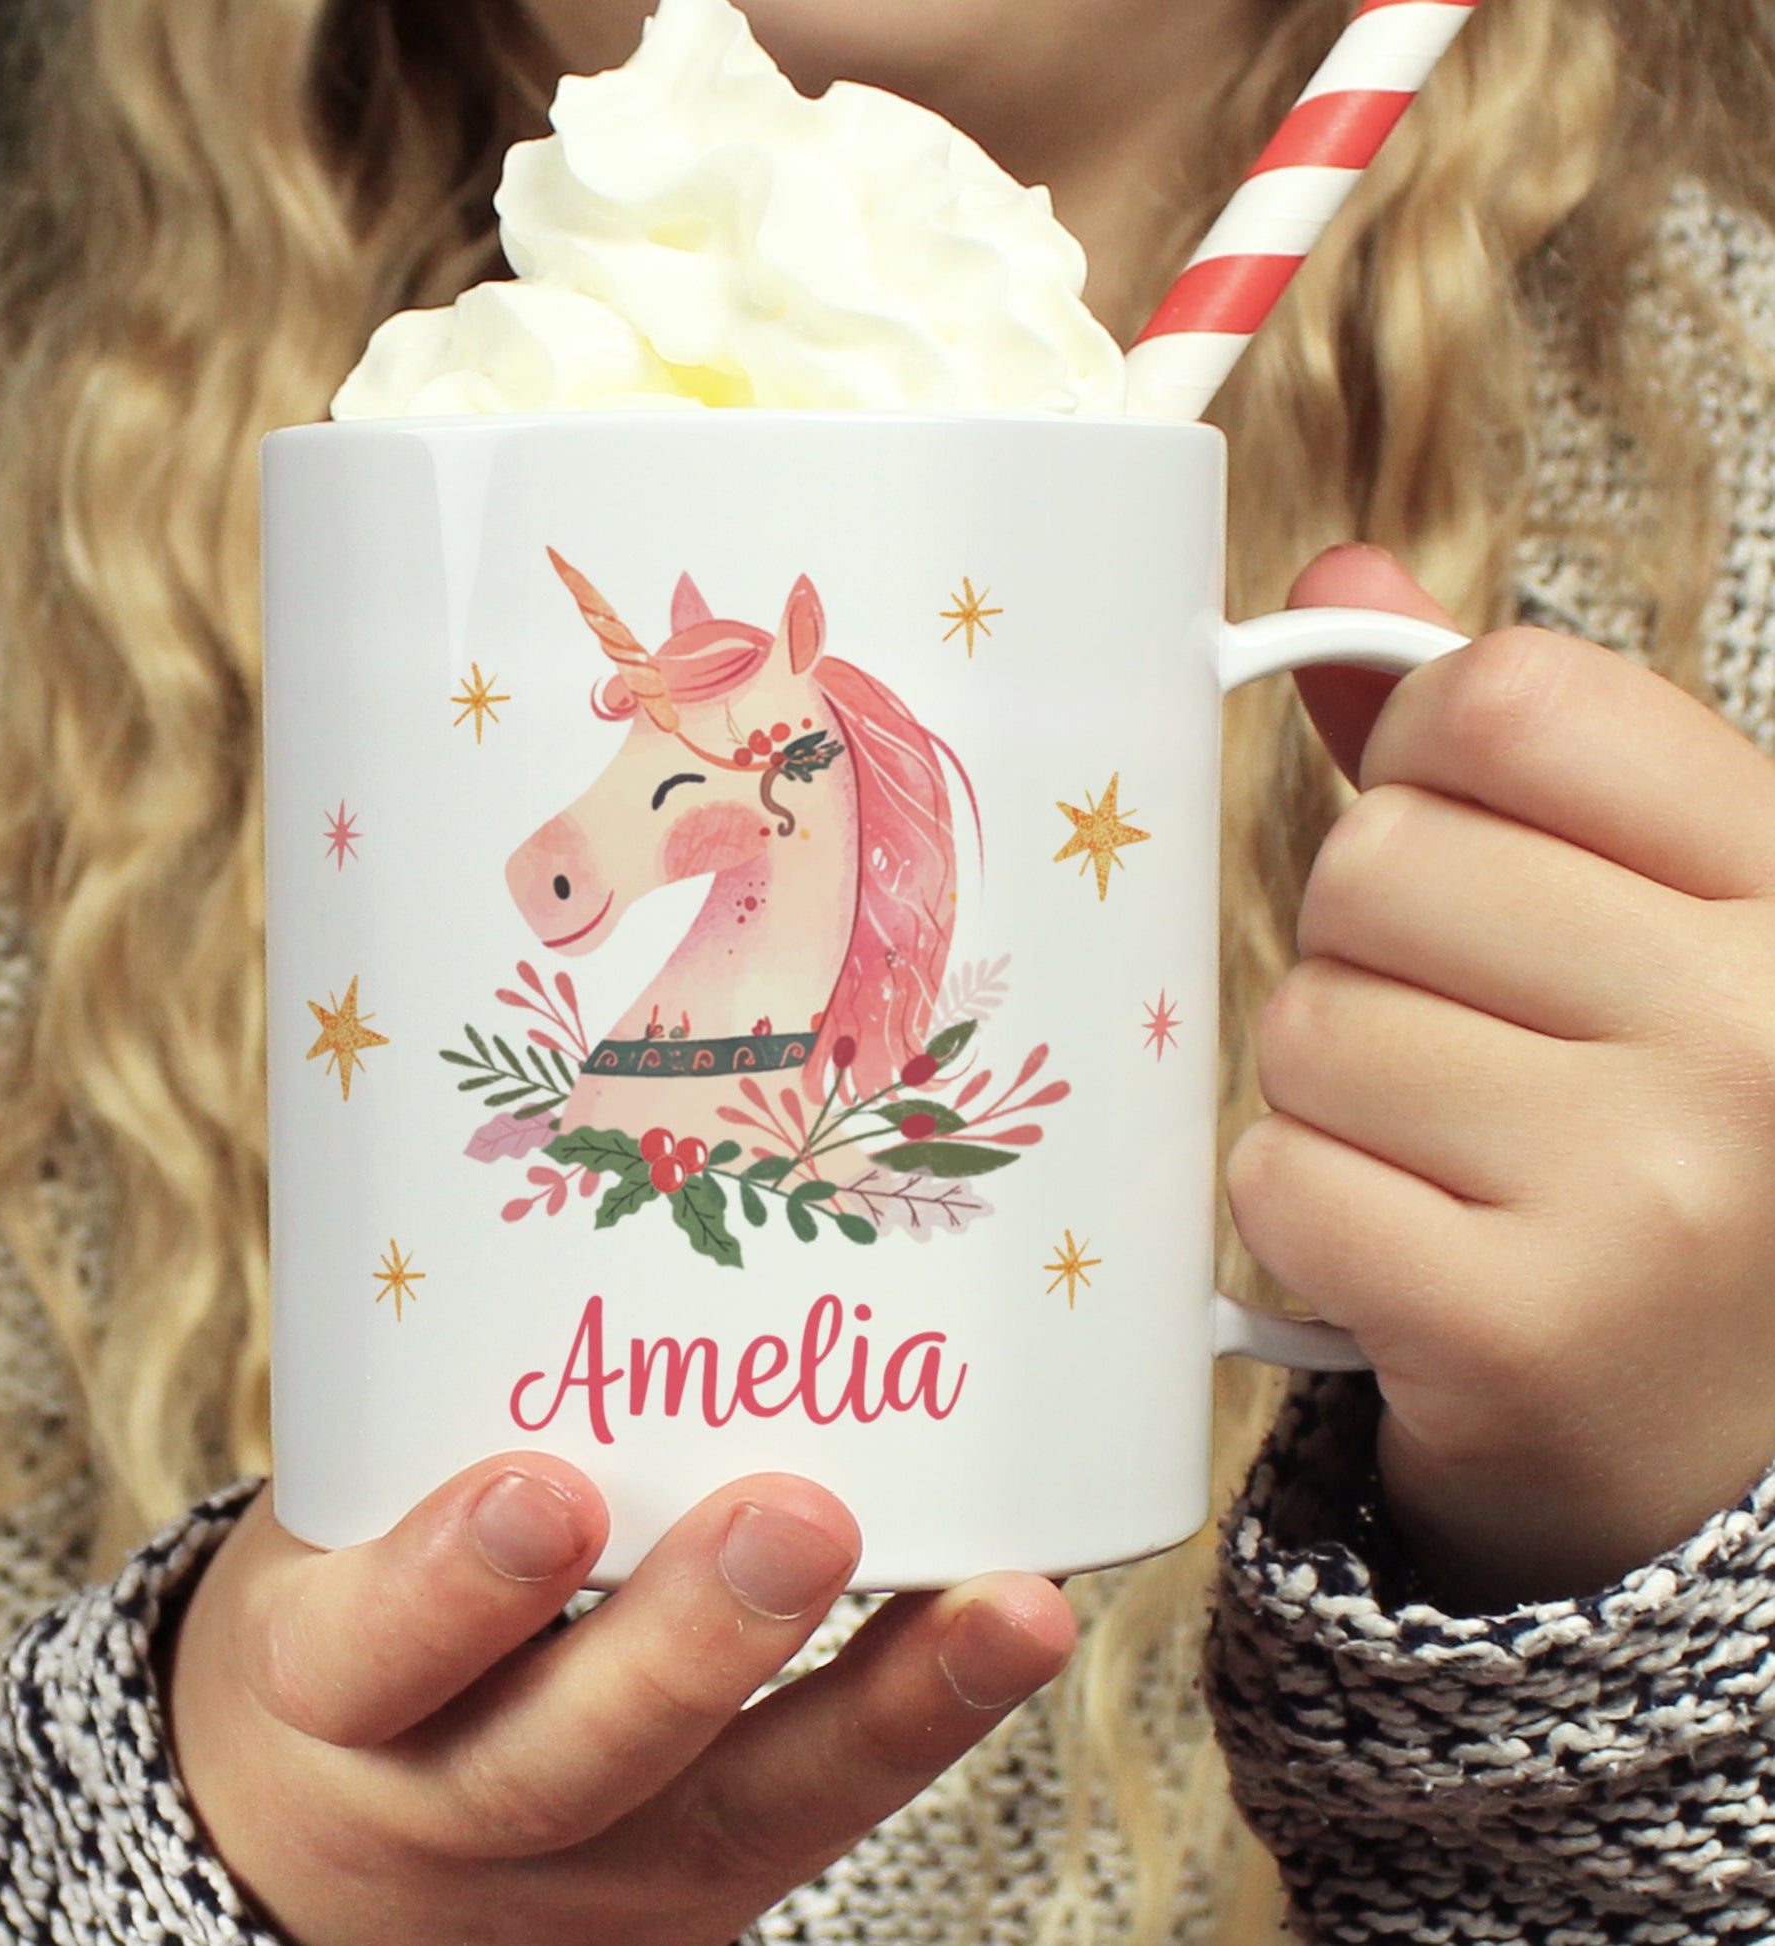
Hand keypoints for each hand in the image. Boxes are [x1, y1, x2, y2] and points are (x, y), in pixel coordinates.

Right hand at [167, 1460, 1073, 1945]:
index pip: (366, 1654)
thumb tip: (576, 1186)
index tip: (543, 1487)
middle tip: (798, 1519)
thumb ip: (438, 1420)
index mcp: (330, 1684)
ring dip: (881, 1703)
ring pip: (737, 1810)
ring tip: (1000, 1609)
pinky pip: (821, 1810)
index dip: (450, 1583)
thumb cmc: (362, 1622)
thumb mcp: (336, 1532)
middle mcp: (453, 1800)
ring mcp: (591, 1870)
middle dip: (691, 1644)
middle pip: (565, 1759)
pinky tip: (1014, 1627)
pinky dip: (925, 1717)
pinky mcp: (703, 1890)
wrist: (337, 1844)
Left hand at [1231, 544, 1774, 1609]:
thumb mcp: (1632, 919)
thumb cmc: (1647, 1139)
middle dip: (1368, 948)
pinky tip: (1412, 1250)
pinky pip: (1282, 1176)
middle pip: (1375, 859)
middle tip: (1460, 1042)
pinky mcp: (1529, 1331)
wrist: (1699, 1441)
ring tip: (1448, 1157)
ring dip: (1336, 1088)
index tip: (1444, 830)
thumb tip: (1334, 576)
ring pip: (1313, 1023)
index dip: (1415, 756)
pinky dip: (1309, 1210)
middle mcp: (1761, 1027)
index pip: (1508, 698)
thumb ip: (1501, 751)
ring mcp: (1657, 1189)